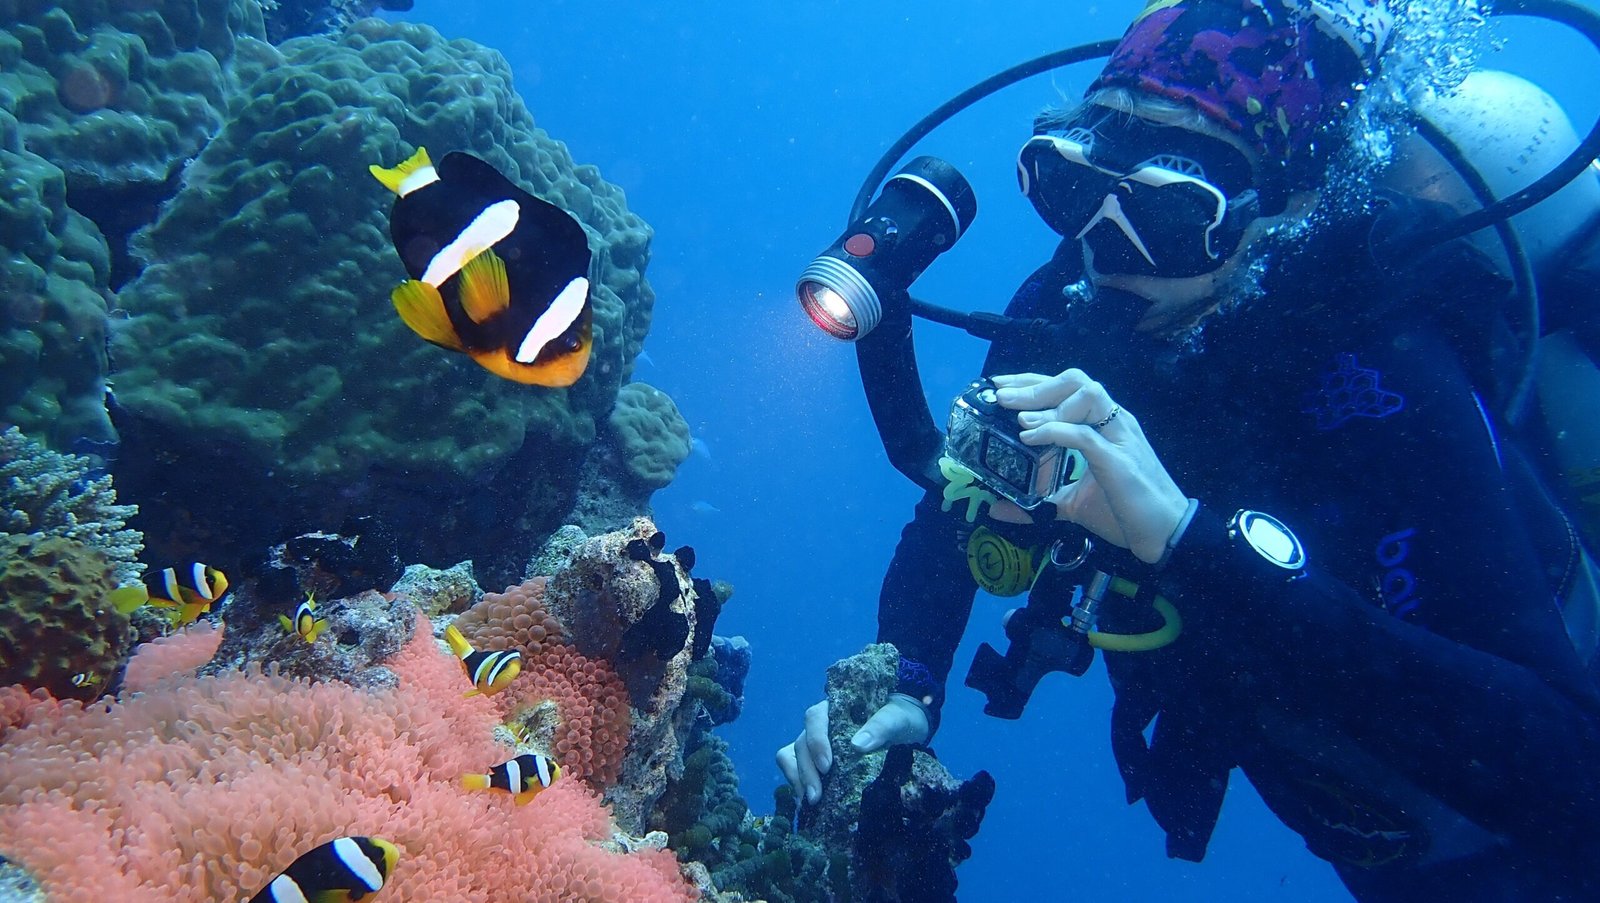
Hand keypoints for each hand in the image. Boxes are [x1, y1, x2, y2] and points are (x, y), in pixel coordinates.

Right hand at [775, 696, 929, 803]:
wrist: (908, 731)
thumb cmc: (901, 718)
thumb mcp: (898, 718)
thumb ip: (881, 725)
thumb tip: (857, 744)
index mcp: (835, 709)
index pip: (815, 718)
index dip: (816, 742)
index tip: (827, 766)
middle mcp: (820, 726)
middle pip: (801, 744)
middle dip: (805, 771)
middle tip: (816, 797)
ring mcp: (816, 745)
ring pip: (791, 757)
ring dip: (796, 779)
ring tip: (810, 803)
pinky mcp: (816, 764)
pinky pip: (795, 771)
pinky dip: (797, 785)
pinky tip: (808, 805)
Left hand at [989, 369, 1188, 563]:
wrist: (1166, 535)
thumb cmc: (1126, 514)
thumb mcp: (1073, 506)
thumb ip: (1038, 505)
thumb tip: (997, 509)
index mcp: (1105, 425)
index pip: (1068, 388)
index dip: (1033, 382)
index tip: (1000, 386)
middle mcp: (1115, 422)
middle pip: (1075, 381)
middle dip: (1035, 384)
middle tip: (1000, 396)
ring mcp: (1119, 437)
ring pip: (1086, 394)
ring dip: (1048, 401)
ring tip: (1018, 417)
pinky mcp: (1118, 460)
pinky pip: (1084, 434)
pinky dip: (1054, 431)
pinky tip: (1029, 438)